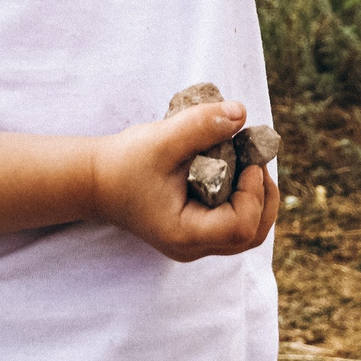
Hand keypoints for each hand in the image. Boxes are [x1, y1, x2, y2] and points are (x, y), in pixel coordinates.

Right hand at [89, 99, 279, 261]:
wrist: (96, 180)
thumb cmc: (124, 162)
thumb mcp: (161, 140)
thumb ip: (200, 125)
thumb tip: (241, 113)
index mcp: (185, 233)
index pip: (241, 227)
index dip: (254, 193)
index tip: (248, 160)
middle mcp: (193, 247)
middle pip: (252, 235)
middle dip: (263, 196)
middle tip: (256, 161)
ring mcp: (195, 242)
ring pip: (247, 232)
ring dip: (257, 197)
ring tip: (247, 163)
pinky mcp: (195, 230)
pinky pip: (233, 222)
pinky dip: (243, 197)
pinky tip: (234, 169)